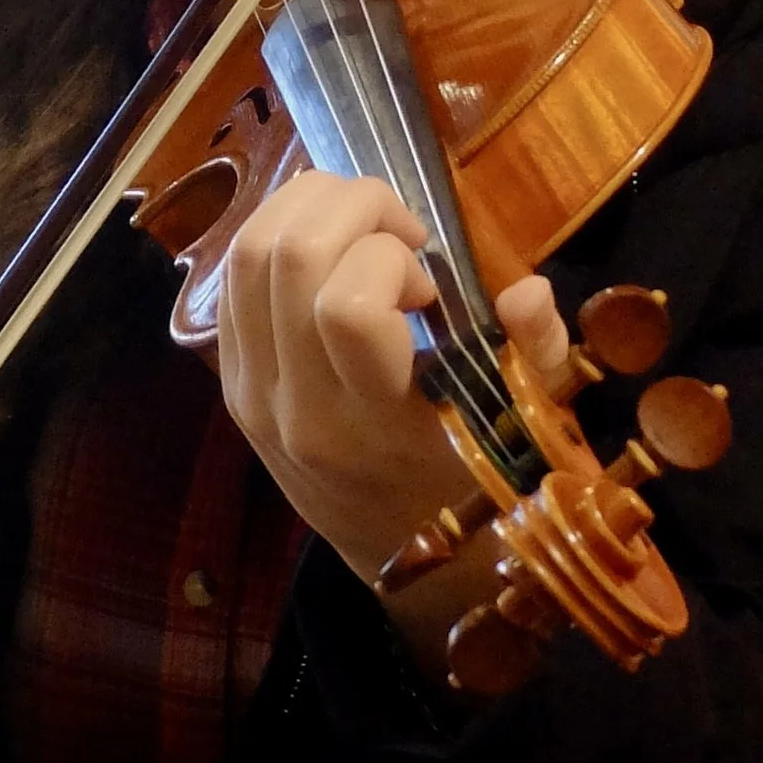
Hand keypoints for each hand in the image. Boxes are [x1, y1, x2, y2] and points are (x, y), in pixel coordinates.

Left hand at [216, 169, 567, 592]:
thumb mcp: (526, 426)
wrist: (398, 557)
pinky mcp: (227, 381)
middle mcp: (294, 406)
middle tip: (403, 233)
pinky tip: (331, 251)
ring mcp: (249, 392)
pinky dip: (279, 236)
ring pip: (248, 253)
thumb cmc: (471, 484)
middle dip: (354, 205)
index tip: (429, 284)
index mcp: (371, 425)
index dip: (390, 262)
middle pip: (287, 256)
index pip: (346, 306)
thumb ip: (535, 355)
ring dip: (311, 208)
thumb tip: (525, 291)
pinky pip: (232, 278)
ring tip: (368, 229)